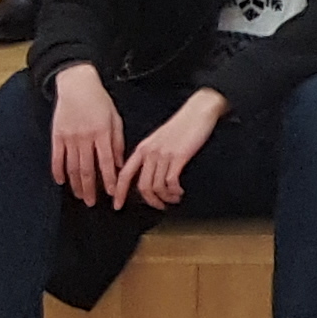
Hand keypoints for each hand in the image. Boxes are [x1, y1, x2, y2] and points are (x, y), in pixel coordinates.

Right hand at [46, 65, 126, 204]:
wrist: (77, 85)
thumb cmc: (100, 101)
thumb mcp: (115, 119)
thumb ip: (117, 142)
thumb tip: (118, 164)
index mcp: (102, 133)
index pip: (105, 163)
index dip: (108, 180)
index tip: (111, 193)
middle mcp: (85, 138)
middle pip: (86, 169)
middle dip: (90, 188)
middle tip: (92, 203)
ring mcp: (69, 137)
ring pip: (71, 167)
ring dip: (75, 184)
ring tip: (80, 196)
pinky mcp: (57, 135)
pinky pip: (56, 158)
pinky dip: (58, 171)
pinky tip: (61, 182)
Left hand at [118, 87, 224, 208]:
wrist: (199, 111)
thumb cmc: (182, 124)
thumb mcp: (159, 139)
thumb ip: (150, 155)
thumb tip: (147, 175)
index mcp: (143, 148)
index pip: (124, 174)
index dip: (118, 192)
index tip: (117, 204)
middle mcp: (150, 152)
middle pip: (142, 186)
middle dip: (150, 201)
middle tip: (159, 206)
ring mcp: (164, 154)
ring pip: (156, 187)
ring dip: (165, 198)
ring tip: (173, 199)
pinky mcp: (179, 156)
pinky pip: (171, 182)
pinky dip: (175, 192)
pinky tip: (179, 191)